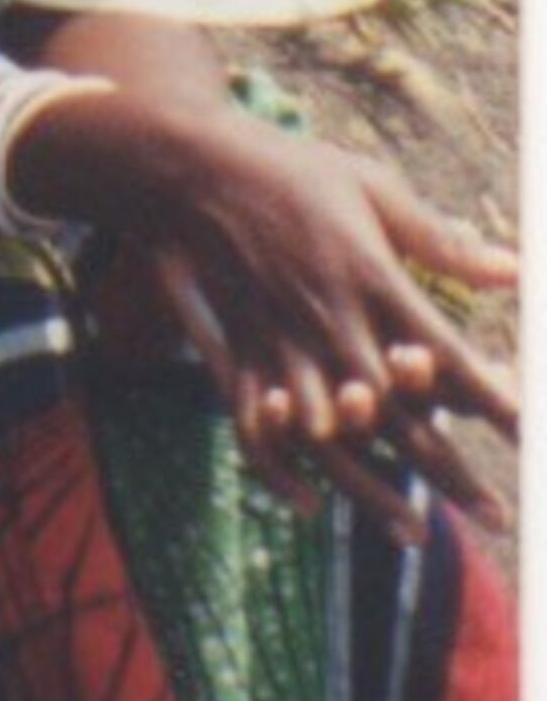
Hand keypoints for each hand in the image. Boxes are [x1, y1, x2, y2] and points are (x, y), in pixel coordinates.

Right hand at [130, 122, 515, 525]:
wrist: (188, 167)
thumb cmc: (290, 170)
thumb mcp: (369, 186)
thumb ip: (439, 239)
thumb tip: (516, 270)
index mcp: (372, 279)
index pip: (448, 357)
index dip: (494, 402)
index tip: (530, 438)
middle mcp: (331, 324)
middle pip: (402, 417)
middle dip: (453, 472)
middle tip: (496, 516)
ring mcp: (281, 347)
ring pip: (336, 441)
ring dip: (376, 493)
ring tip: (416, 534)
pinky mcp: (238, 355)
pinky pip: (256, 430)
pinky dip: (280, 473)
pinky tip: (308, 503)